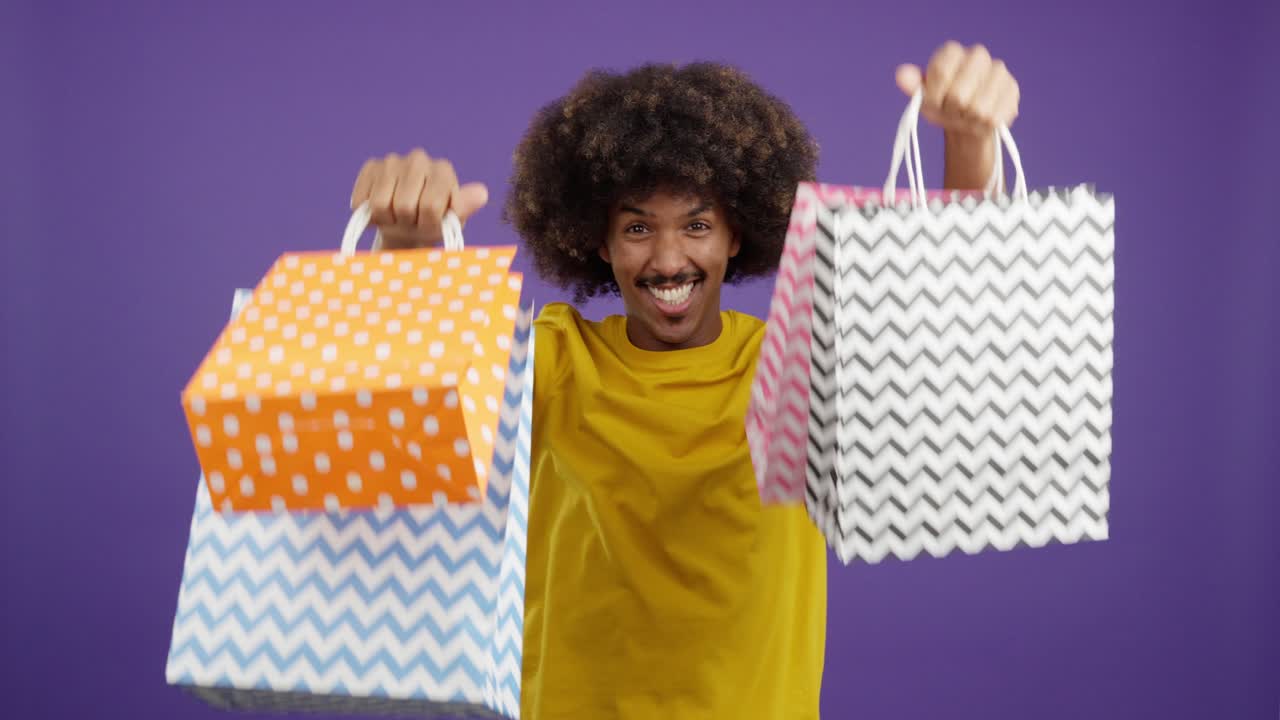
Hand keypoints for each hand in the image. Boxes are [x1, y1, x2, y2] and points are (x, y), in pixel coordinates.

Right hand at [349, 149, 489, 249]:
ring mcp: (393, 161)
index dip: (428, 224)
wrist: (408, 227)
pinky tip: (381, 212)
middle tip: (412, 221)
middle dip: (408, 222)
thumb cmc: (433, 223)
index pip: (430, 206)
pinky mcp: (371, 167)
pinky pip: (363, 201)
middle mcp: (419, 159)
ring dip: (388, 219)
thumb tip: (481, 193)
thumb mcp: (452, 221)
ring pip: (381, 205)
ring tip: (397, 217)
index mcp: (443, 170)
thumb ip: (465, 208)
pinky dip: (370, 215)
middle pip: (405, 206)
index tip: (430, 224)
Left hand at [895, 41, 1019, 139]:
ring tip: (967, 115)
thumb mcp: (924, 99)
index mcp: (952, 52)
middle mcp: (978, 55)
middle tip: (952, 110)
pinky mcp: (1012, 89)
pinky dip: (984, 125)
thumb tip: (901, 75)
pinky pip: (994, 117)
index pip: (940, 72)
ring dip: (968, 119)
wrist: (967, 122)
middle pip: (958, 94)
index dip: (934, 95)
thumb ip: (913, 87)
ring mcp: (998, 71)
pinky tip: (982, 119)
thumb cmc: (943, 106)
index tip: (934, 102)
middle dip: (951, 110)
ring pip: (977, 108)